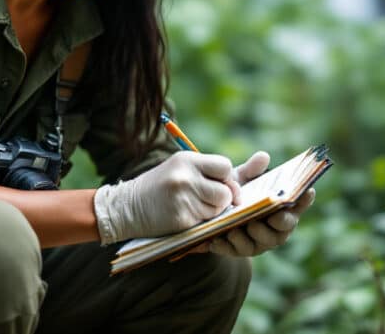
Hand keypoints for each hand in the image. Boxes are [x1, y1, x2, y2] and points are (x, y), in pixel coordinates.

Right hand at [94, 151, 239, 243]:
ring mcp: (182, 199)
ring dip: (211, 213)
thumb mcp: (182, 170)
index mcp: (186, 160)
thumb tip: (258, 166)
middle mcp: (185, 177)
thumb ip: (215, 171)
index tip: (217, 185)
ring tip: (190, 208)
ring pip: (218, 210)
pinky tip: (182, 217)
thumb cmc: (160, 187)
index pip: (225, 166)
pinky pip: (205, 224)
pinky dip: (199, 224)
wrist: (126, 207)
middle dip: (221, 200)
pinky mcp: (180, 219)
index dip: (226, 178)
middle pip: (226, 192)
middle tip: (204, 200)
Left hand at [208, 151, 314, 256]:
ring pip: (259, 243)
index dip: (305, 200)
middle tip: (267, 215)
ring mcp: (258, 242)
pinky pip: (235, 251)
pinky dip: (227, 245)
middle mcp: (275, 228)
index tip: (308, 191)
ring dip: (248, 237)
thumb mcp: (241, 180)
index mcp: (281, 209)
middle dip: (277, 222)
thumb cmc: (236, 195)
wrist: (213, 215)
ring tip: (235, 229)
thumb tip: (263, 156)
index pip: (299, 204)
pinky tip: (217, 238)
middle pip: (283, 228)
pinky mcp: (239, 251)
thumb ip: (251, 170)